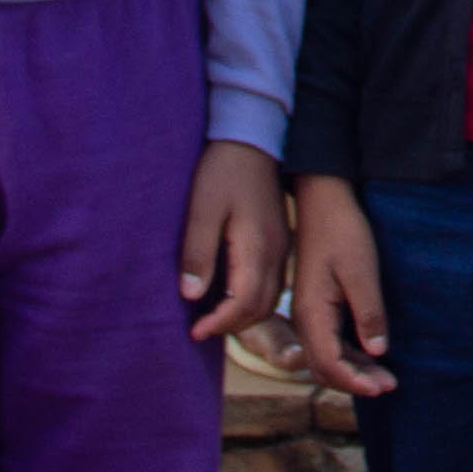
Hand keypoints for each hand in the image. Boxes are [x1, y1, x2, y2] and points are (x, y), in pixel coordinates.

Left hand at [183, 139, 289, 339]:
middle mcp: (275, 252)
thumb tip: (191, 295)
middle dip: (231, 325)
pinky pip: (272, 283)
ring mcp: (281, 247)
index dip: (219, 323)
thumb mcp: (201, 209)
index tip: (194, 332)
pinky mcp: (279, 241)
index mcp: (256, 247)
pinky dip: (253, 300)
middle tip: (200, 329)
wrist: (252, 140)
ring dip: (243, 315)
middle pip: (259, 308)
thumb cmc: (222, 171)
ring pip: (269, 299)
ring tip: (214, 317)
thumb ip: (197, 253)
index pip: (243, 303)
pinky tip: (231, 294)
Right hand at [288, 176, 395, 395]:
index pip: (329, 364)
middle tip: (390, 386)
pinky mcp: (318, 305)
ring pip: (327, 357)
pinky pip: (331, 341)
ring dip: (355, 370)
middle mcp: (306, 319)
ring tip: (387, 377)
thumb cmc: (343, 232)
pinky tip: (373, 355)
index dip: (355, 381)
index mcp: (312, 313)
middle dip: (356, 382)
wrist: (324, 201)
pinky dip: (351, 355)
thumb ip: (368, 312)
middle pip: (325, 368)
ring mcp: (310, 313)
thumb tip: (378, 351)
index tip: (383, 387)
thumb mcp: (361, 271)